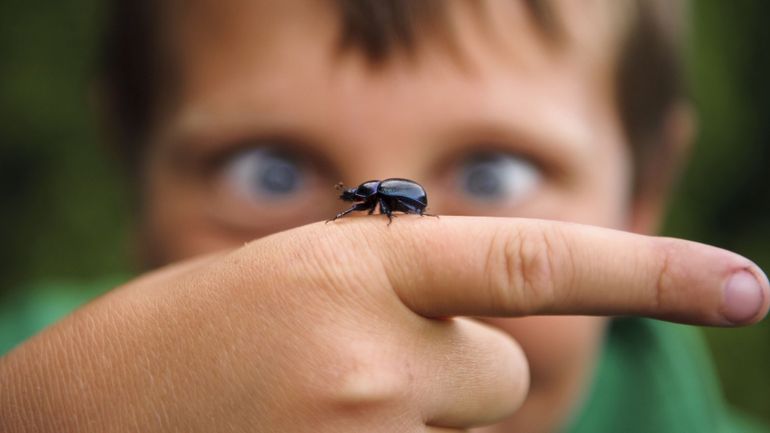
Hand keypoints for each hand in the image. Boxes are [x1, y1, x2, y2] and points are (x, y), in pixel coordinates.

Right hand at [2, 217, 766, 431]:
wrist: (78, 415)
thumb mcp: (308, 277)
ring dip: (410, 422)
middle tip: (354, 370)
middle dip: (456, 371)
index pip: (530, 259)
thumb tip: (501, 342)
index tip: (747, 284)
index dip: (648, 270)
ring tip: (309, 407)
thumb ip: (410, 298)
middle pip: (504, 371)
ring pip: (461, 429)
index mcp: (361, 267)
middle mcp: (373, 354)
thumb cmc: (196, 336)